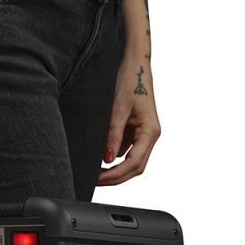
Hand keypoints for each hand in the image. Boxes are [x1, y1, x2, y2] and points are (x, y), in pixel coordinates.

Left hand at [97, 52, 160, 185]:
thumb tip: (107, 159)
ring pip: (131, 162)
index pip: (134, 163)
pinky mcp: (135, 131)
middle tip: (94, 180)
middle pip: (135, 168)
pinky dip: (113, 159)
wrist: (134, 63)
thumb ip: (113, 134)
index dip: (116, 175)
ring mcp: (143, 134)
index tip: (98, 179)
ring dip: (115, 170)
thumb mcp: (117, 108)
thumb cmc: (129, 80)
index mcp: (151, 131)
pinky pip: (126, 151)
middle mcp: (150, 135)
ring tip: (94, 172)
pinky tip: (99, 159)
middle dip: (115, 177)